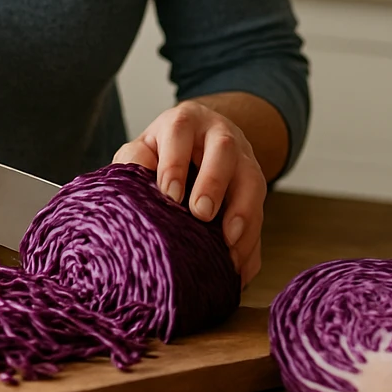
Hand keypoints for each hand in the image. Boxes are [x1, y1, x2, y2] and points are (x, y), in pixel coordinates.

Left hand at [113, 101, 265, 286]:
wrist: (201, 142)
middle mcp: (219, 135)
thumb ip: (133, 162)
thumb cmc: (162, 152)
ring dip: (244, 212)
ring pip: (252, 179)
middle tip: (202, 213)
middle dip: (214, 182)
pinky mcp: (255, 189)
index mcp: (185, 122)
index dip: (175, 164)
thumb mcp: (144, 149)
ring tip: (230, 243)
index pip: (180, 133)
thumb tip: (131, 182)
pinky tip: (241, 269)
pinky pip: (261, 215)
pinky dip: (252, 243)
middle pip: (223, 150)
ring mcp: (243, 160)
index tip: (170, 196)